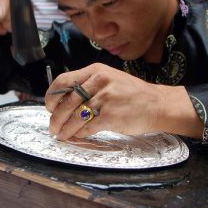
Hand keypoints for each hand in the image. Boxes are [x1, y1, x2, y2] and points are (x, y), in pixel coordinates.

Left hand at [45, 63, 203, 139]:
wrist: (157, 104)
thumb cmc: (132, 94)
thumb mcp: (110, 80)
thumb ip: (89, 86)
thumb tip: (64, 102)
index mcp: (96, 71)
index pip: (64, 81)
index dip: (52, 96)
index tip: (49, 107)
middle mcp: (99, 81)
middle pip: (67, 101)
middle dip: (56, 117)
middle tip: (52, 127)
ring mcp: (106, 98)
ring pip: (75, 115)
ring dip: (65, 128)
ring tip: (61, 135)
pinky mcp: (111, 115)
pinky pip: (87, 127)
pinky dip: (78, 134)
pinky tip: (76, 136)